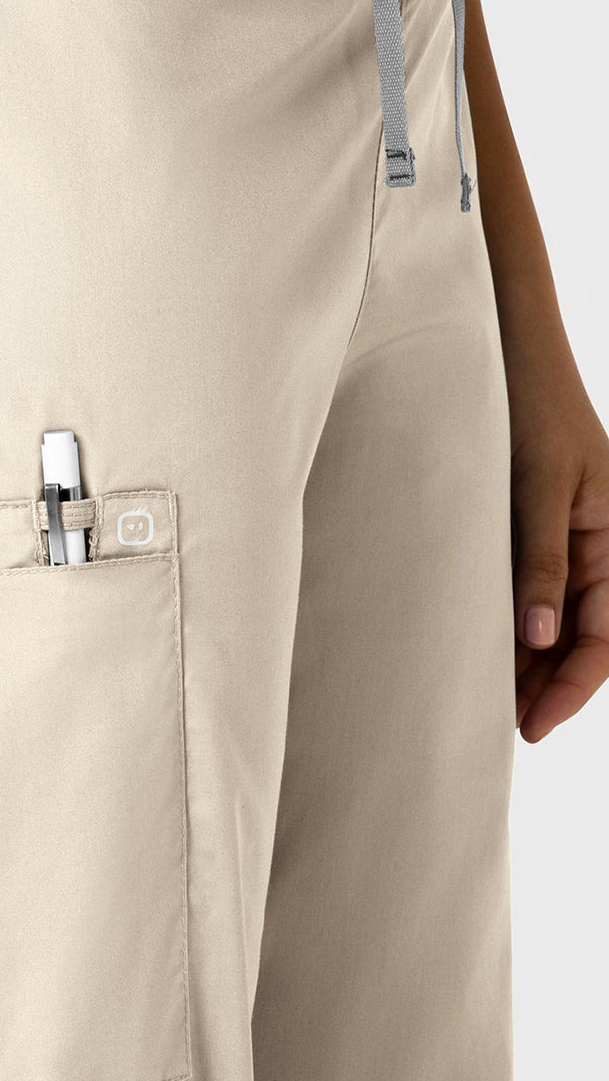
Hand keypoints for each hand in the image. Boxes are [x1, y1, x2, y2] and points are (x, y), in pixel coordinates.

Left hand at [510, 357, 608, 740]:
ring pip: (555, 620)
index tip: (533, 725)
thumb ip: (541, 561)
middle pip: (580, 637)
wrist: (511, 355)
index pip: (604, 638)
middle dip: (547, 685)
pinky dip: (512, 622)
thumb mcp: (537, 487)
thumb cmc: (532, 408)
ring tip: (489, 699)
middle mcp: (598, 547)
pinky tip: (484, 645)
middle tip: (501, 725)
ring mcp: (568, 539)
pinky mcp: (535, 527)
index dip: (570, 687)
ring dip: (528, 660)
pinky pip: (532, 588)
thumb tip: (538, 639)